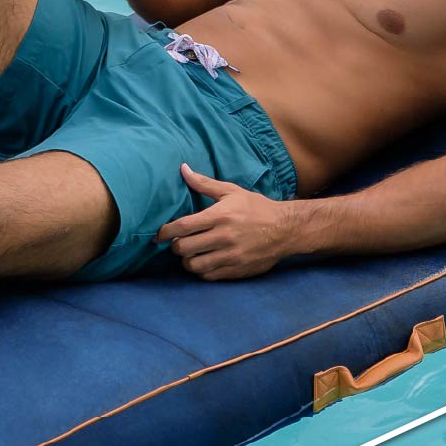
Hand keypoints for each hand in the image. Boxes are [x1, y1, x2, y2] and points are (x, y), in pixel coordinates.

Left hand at [156, 164, 292, 279]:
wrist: (286, 229)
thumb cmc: (257, 207)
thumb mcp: (232, 191)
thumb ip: (205, 184)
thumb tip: (183, 169)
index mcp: (220, 216)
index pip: (182, 227)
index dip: (165, 232)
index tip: (160, 235)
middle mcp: (223, 237)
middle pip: (184, 248)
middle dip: (176, 247)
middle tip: (178, 243)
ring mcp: (230, 255)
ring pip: (194, 265)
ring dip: (187, 260)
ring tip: (191, 254)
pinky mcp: (237, 270)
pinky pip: (209, 276)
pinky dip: (202, 271)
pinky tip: (204, 262)